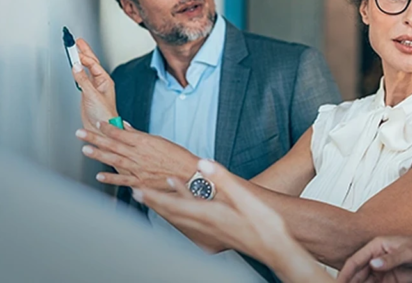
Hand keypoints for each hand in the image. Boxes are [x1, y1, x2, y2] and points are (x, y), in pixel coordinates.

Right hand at [71, 38, 117, 132]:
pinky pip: (81, 78)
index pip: (92, 63)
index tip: (74, 46)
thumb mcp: (92, 95)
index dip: (83, 55)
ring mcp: (93, 88)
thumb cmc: (104, 115)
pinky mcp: (87, 94)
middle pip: (91, 63)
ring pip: (86, 69)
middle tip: (77, 41)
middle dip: (84, 51)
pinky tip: (75, 67)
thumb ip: (83, 80)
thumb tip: (76, 66)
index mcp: (105, 81)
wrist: (102, 130)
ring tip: (75, 50)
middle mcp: (100, 83)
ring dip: (81, 59)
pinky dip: (77, 71)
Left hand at [76, 122, 198, 190]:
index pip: (122, 133)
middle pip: (113, 145)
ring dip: (99, 155)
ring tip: (85, 150)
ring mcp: (139, 169)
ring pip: (115, 160)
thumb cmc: (178, 157)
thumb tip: (126, 127)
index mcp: (145, 142)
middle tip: (80, 133)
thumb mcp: (160, 141)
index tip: (97, 123)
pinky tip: (100, 176)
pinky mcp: (142, 182)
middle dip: (95, 138)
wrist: (190, 174)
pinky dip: (112, 178)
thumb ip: (140, 135)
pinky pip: (124, 180)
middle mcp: (139, 155)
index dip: (108, 128)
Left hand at [136, 160, 330, 282]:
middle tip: (135, 192)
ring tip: (153, 195)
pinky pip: (190, 223)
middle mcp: (205, 227)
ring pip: (179, 219)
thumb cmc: (263, 224)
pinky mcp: (215, 237)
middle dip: (153, 202)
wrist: (275, 248)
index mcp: (210, 215)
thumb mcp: (245, 197)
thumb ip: (223, 179)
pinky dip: (181, 211)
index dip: (154, 197)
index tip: (138, 190)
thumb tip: (203, 163)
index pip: (174, 205)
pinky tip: (185, 204)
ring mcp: (210, 234)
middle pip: (171, 214)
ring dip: (165, 208)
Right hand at [337, 236, 411, 282]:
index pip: (355, 260)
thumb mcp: (408, 252)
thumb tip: (374, 264)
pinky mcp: (388, 280)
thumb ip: (391, 259)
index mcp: (376, 246)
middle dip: (349, 282)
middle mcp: (376, 258)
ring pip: (364, 281)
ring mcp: (381, 270)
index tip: (338, 282)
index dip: (345, 272)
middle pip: (357, 273)